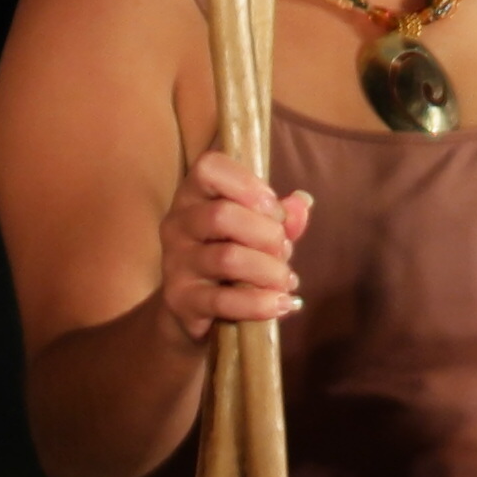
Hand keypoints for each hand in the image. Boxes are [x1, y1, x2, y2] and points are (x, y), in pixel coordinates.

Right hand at [157, 149, 315, 343]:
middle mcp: (177, 225)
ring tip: (286, 281)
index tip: (273, 210)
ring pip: (228, 258)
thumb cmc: (231, 259)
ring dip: (270, 271)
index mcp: (193, 196)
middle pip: (222, 215)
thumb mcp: (257, 232)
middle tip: (283, 251)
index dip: (249, 184)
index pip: (209, 167)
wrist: (196, 310)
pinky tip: (282, 304)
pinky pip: (225, 300)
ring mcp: (175, 263)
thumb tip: (302, 203)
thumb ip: (280, 217)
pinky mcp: (181, 300)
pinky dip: (262, 303)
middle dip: (268, 234)